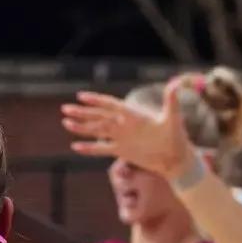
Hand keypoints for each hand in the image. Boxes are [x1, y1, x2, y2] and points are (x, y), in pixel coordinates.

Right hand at [62, 85, 193, 179]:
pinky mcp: (121, 151)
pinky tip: (75, 146)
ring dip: (82, 127)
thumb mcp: (173, 119)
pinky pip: (101, 149)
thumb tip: (176, 83)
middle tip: (65, 108)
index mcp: (134, 114)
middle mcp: (124, 124)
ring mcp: (121, 138)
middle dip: (83, 112)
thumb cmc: (176, 137)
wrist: (175, 159)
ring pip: (97, 131)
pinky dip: (89, 148)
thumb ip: (172, 101)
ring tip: (65, 122)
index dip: (96, 101)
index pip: (111, 105)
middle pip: (99, 116)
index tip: (81, 96)